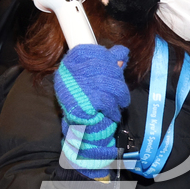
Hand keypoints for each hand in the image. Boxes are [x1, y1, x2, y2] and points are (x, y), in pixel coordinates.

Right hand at [53, 43, 130, 178]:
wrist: (82, 137)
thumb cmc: (89, 107)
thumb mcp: (97, 82)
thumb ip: (108, 65)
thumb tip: (122, 52)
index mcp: (69, 66)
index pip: (89, 51)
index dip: (105, 56)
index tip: (114, 66)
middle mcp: (67, 75)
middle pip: (101, 66)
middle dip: (116, 79)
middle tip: (120, 94)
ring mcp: (73, 89)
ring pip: (107, 83)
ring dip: (118, 96)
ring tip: (118, 105)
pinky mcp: (80, 105)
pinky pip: (105, 100)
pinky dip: (112, 108)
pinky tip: (112, 113)